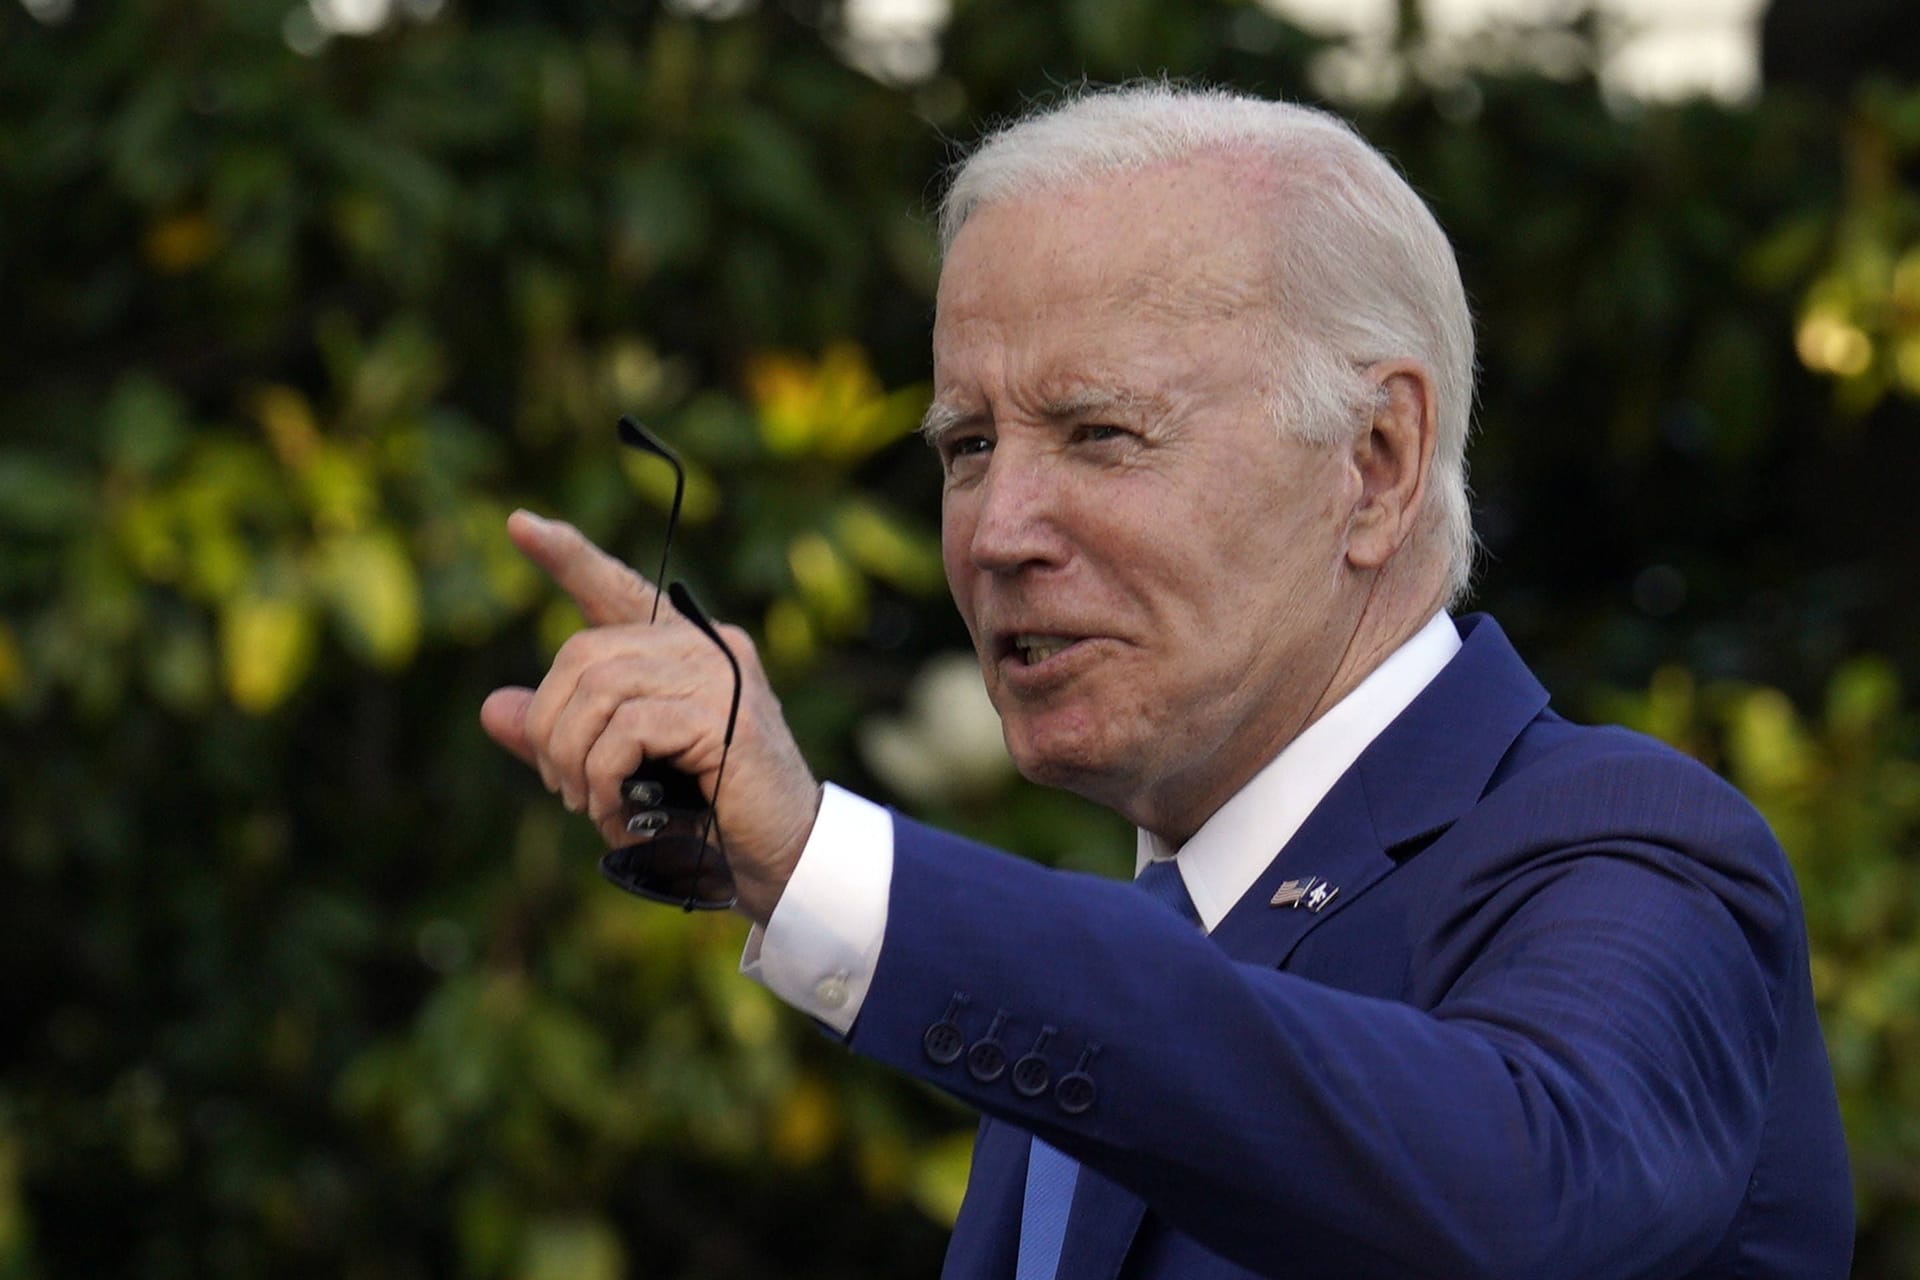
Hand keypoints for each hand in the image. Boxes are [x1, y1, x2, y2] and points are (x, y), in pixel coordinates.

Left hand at [479, 510, 821, 923]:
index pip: (619, 589)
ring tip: (583, 800)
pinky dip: (602, 773)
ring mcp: (719, 674)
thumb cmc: (705, 816)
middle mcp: (705, 645)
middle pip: (584, 652)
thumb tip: (492, 707)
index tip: (520, 526)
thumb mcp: (620, 772)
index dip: (568, 558)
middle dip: (550, 724)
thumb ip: (564, 736)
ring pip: (600, 688)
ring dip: (572, 754)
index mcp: (684, 648)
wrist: (782, 857)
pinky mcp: (725, 714)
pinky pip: (628, 728)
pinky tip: (611, 808)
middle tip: (558, 783)